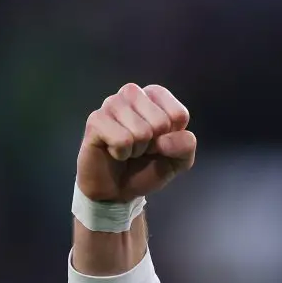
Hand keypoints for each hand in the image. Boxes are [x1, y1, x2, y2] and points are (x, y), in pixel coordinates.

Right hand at [76, 84, 196, 201]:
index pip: (179, 114)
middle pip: (161, 122)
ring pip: (141, 131)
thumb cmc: (148, 167)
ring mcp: (111, 104)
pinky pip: (121, 140)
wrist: (118, 188)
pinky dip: (122, 153)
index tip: (160, 142)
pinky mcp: (95, 120)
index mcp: (156, 96)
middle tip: (142, 148)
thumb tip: (165, 140)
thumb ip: (186, 145)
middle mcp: (132, 93)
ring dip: (137, 150)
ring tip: (128, 149)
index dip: (173, 138)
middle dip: (154, 145)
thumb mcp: (180, 159)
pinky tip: (114, 151)